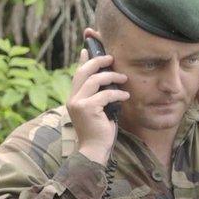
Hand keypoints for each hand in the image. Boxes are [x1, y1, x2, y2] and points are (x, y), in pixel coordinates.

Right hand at [68, 47, 129, 164]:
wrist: (93, 150)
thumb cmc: (98, 131)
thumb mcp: (98, 110)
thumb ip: (98, 95)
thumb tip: (108, 80)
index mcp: (74, 98)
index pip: (77, 74)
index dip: (83, 59)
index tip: (87, 48)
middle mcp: (73, 99)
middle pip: (84, 71)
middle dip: (98, 61)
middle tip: (111, 58)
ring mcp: (78, 103)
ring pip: (95, 80)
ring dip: (112, 76)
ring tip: (123, 78)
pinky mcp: (87, 109)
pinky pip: (105, 94)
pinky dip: (117, 93)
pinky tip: (126, 96)